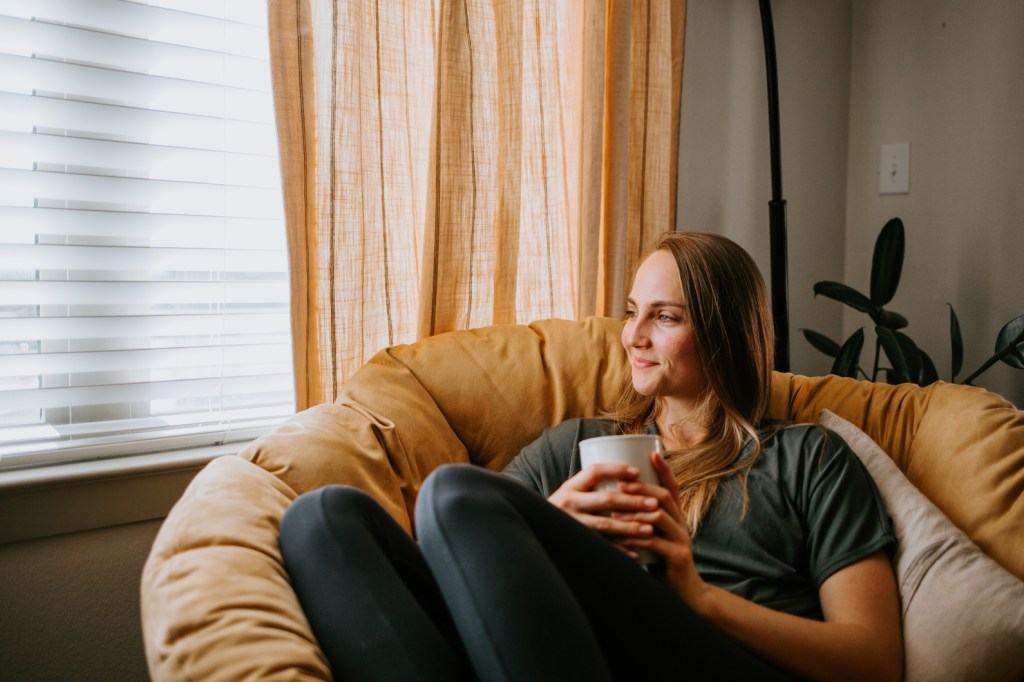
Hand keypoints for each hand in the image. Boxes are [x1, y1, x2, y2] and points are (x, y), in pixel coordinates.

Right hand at [548, 461, 659, 553]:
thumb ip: (592, 487)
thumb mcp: (572, 494)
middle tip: (654, 504)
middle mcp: (569, 503)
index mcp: (570, 486)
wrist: (537, 531)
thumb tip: (632, 474)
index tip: (637, 472)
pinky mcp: (576, 542)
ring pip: (605, 525)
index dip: (616, 470)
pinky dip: (619, 550)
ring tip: (650, 530)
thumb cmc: (564, 510)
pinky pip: (600, 546)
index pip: (594, 471)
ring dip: (630, 528)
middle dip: (633, 502)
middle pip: (606, 500)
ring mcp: (572, 524)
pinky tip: (636, 553)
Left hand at [618, 453, 710, 609]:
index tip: (651, 453)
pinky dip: (639, 537)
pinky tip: (624, 535)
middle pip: (663, 497)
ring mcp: (681, 539)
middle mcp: (681, 523)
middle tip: (621, 483)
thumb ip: (642, 521)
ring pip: (660, 517)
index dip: (663, 469)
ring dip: (636, 511)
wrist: (684, 593)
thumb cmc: (661, 562)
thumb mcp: (653, 537)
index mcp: (676, 516)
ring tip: (616, 510)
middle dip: (641, 487)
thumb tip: (614, 503)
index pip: (672, 486)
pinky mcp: (678, 556)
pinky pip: (657, 542)